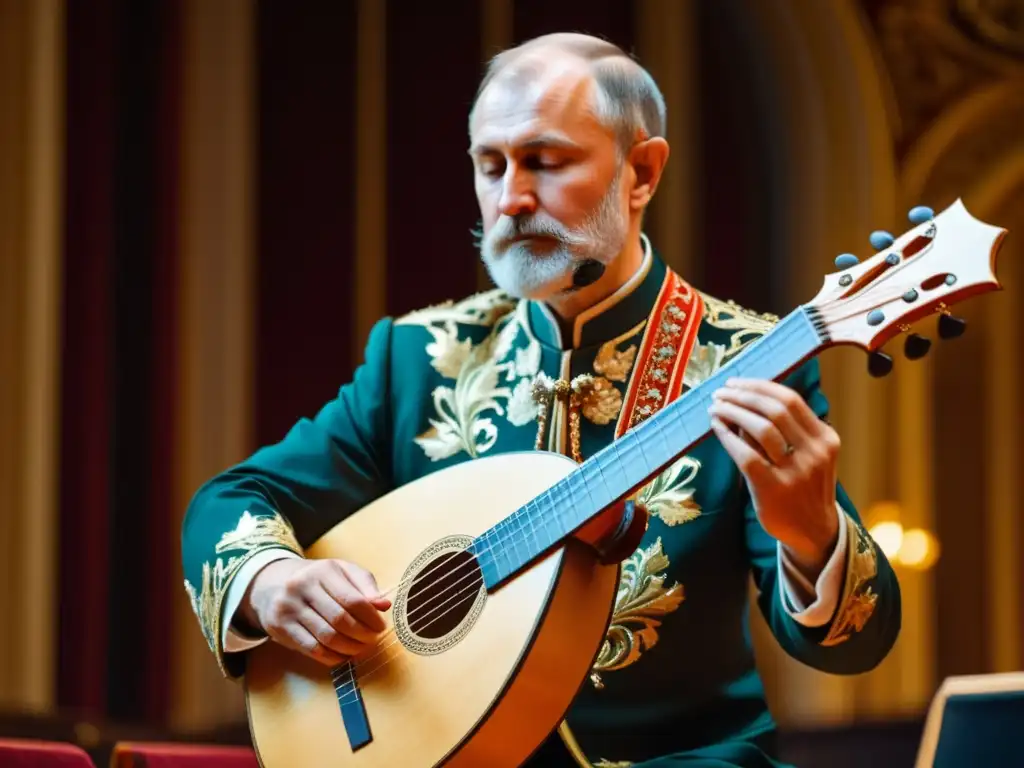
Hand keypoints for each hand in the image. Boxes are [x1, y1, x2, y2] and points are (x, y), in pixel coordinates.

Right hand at [241, 558, 391, 666]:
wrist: (273, 582)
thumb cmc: (317, 579)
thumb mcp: (342, 572)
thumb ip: (365, 586)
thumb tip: (384, 605)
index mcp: (323, 571)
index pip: (353, 599)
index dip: (371, 617)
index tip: (381, 626)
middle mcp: (302, 587)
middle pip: (340, 620)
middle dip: (362, 634)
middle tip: (372, 640)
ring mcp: (288, 608)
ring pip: (326, 637)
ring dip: (349, 648)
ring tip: (360, 648)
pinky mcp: (279, 627)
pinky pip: (311, 649)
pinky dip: (331, 656)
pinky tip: (342, 655)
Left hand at [708, 378, 839, 573]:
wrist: (813, 531)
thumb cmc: (803, 487)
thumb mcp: (805, 456)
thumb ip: (781, 431)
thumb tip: (741, 400)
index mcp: (825, 438)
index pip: (791, 400)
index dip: (760, 386)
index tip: (737, 382)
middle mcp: (815, 452)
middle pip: (776, 409)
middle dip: (743, 395)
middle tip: (721, 392)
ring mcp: (796, 472)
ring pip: (761, 428)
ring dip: (734, 411)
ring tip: (715, 406)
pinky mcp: (774, 489)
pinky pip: (746, 454)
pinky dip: (727, 436)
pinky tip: (716, 427)